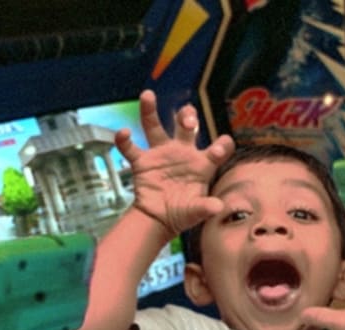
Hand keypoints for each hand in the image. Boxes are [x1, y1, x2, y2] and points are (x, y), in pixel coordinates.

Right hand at [116, 89, 234, 235]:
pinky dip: (124, 141)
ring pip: (155, 127)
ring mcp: (161, 155)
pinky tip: (123, 133)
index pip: (218, 147)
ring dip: (150, 111)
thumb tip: (218, 207)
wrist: (159, 219)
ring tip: (147, 95)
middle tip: (187, 119)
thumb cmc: (182, 213)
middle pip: (186, 126)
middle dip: (188, 118)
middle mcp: (182, 152)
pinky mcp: (142, 163)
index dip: (221, 146)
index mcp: (202, 163)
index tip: (216, 151)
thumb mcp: (195, 212)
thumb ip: (206, 207)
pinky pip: (131, 149)